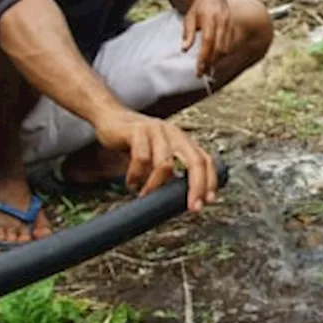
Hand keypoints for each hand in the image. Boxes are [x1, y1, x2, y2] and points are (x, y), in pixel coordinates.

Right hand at [95, 111, 217, 211]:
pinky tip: (131, 182)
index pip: (205, 159)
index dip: (210, 180)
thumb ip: (169, 171)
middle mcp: (174, 133)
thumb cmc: (136, 139)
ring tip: (146, 194)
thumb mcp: (158, 153)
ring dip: (156, 185)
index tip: (208, 200)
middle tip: (192, 206)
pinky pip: (141, 157)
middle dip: (196, 186)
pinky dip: (136, 174)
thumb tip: (177, 198)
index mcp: (182, 139)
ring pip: (165, 163)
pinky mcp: (137, 130)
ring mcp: (157, 130)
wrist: (111, 116)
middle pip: (194, 160)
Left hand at [182, 0, 232, 76]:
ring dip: (217, 60)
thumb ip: (188, 33)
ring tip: (208, 68)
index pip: (208, 41)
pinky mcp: (232, 27)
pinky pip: (229, 44)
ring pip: (226, 47)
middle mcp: (222, 21)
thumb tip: (184, 49)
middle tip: (202, 73)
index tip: (199, 69)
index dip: (204, 57)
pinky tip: (215, 59)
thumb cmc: (197, 7)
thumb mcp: (189, 17)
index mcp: (210, 18)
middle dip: (211, 62)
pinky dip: (222, 53)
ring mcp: (229, 24)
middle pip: (219, 47)